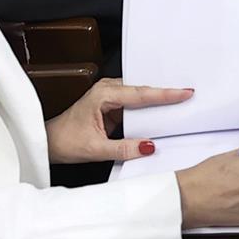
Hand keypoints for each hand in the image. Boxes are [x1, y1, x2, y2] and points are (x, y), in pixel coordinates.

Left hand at [45, 80, 193, 162]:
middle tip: (190, 94)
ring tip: (182, 102)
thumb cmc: (65, 141)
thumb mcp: (95, 149)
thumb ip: (124, 149)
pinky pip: (136, 103)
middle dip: (166, 93)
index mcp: (103, 95)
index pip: (140, 94)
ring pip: (141, 96)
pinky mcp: (113, 104)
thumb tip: (149, 146)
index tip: (184, 93)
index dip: (164, 95)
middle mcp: (108, 89)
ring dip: (158, 100)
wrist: (49, 142)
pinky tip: (163, 113)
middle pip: (143, 90)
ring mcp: (110, 95)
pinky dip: (149, 108)